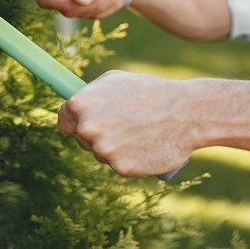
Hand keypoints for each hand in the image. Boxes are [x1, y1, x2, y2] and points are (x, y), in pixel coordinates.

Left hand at [58, 70, 199, 176]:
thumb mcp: (115, 80)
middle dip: (97, 135)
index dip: (76, 123)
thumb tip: (74, 105)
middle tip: (122, 125)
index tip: (88, 123)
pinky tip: (143, 146)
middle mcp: (87, 128)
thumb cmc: (149, 91)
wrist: (185, 112)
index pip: (64, 121)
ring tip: (137, 133)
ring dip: (113, 148)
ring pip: (100, 154)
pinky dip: (129, 160)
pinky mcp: (121, 168)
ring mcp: (104, 150)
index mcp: (80, 104)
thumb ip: (90, 94)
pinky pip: (118, 166)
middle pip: (81, 139)